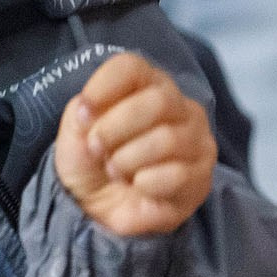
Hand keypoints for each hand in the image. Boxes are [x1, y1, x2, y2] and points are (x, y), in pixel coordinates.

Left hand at [53, 53, 215, 236]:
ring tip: (115, 171)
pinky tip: (138, 187)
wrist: (96, 208)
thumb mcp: (75, 131)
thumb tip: (90, 110)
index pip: (133, 67)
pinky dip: (146, 183)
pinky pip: (176, 174)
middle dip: (115, 128)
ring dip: (127, 160)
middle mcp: (180, 107)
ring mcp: (197, 142)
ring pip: (168, 139)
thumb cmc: (90, 161)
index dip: (104, 87)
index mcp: (147, 85)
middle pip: (158, 101)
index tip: (84, 112)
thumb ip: (83, 111)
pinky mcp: (201, 178)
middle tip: (97, 149)